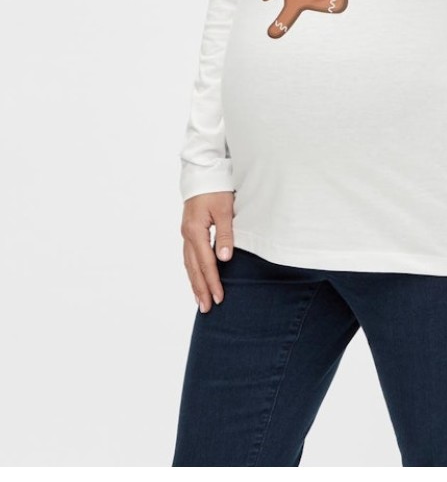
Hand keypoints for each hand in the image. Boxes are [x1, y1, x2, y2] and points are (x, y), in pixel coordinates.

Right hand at [180, 191, 234, 311]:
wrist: (202, 173)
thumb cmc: (216, 189)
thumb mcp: (225, 209)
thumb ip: (225, 234)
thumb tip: (224, 259)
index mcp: (195, 230)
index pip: (205, 263)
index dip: (213, 282)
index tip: (219, 298)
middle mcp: (187, 234)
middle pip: (193, 268)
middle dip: (201, 288)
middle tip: (207, 308)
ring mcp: (186, 234)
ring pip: (188, 264)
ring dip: (195, 283)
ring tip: (200, 301)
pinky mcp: (188, 231)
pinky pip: (188, 257)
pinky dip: (192, 271)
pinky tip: (196, 280)